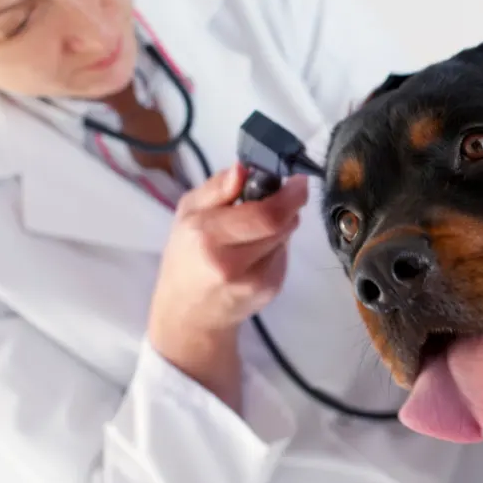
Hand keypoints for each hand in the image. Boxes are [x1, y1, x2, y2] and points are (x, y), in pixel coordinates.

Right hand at [147, 164, 306, 400]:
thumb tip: (244, 168)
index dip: (289, 195)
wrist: (189, 315)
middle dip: (287, 205)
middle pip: (281, 225)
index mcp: (207, 237)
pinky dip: (276, 245)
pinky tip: (256, 252)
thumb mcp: (188, 213)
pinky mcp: (270, 290)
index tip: (297, 180)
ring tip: (256, 229)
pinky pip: (284, 255)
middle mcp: (232, 263)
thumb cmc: (185, 256)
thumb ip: (217, 189)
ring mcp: (255, 281)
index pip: (264, 214)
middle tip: (283, 195)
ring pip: (285, 238)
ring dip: (280, 225)